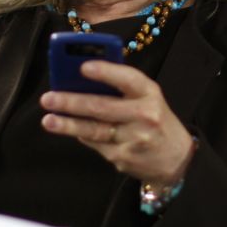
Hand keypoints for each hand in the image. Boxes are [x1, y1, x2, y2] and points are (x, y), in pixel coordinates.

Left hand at [39, 60, 195, 184]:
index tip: (83, 67)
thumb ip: (122, 88)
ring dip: (67, 125)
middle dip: (71, 102)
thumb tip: (81, 80)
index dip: (105, 72)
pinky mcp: (123, 157)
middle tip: (49, 98)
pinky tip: (70, 129)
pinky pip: (96, 144)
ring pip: (93, 130)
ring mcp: (133, 139)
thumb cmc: (156, 121)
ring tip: (48, 120)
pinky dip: (82, 136)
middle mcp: (144, 116)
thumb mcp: (148, 98)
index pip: (128, 79)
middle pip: (102, 107)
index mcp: (150, 94)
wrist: (177, 159)